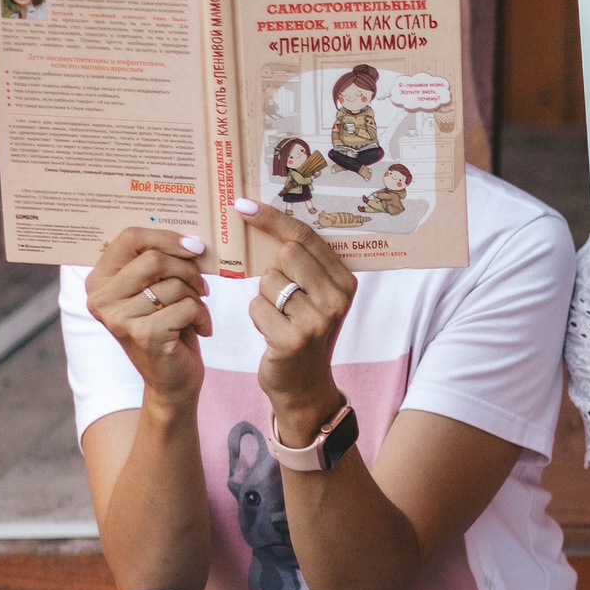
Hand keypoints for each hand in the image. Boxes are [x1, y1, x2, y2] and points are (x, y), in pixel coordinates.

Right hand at [85, 228, 213, 407]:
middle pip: (154, 259)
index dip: (167, 237)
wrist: (172, 381)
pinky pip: (186, 307)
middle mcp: (100, 298)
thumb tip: (190, 237)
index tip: (194, 247)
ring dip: (197, 298)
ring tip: (196, 313)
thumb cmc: (168, 328)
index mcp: (98, 280)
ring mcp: (118, 317)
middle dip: (188, 270)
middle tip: (201, 286)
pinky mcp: (143, 334)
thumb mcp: (155, 291)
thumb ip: (157, 263)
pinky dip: (203, 316)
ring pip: (174, 285)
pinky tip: (200, 330)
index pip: (130, 238)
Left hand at [234, 199, 358, 441]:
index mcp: (346, 283)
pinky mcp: (292, 339)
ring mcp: (316, 321)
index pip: (306, 238)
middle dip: (274, 270)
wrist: (304, 384)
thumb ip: (305, 263)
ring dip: (264, 296)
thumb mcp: (315, 296)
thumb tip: (263, 215)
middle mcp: (337, 300)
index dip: (273, 219)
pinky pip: (256, 306)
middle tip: (283, 296)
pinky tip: (272, 332)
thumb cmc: (303, 330)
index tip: (243, 205)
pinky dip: (257, 317)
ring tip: (279, 317)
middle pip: (286, 255)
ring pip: (268, 281)